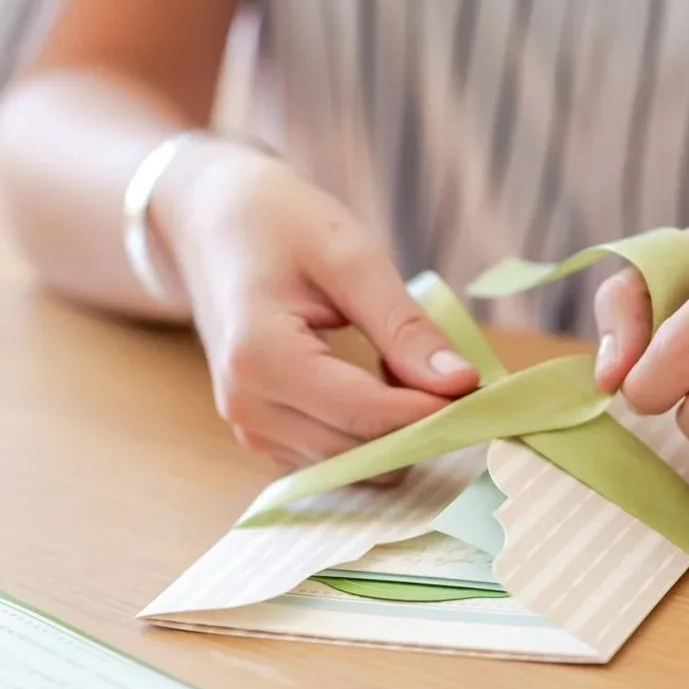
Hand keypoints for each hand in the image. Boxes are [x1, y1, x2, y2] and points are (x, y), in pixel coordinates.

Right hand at [152, 140, 478, 473]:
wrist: (209, 224)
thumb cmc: (277, 224)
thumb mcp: (349, 256)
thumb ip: (403, 326)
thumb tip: (461, 384)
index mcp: (260, 357)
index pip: (364, 414)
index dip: (430, 410)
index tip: (479, 386)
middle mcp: (246, 406)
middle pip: (358, 450)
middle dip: (414, 422)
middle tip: (450, 372)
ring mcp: (248, 428)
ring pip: (348, 464)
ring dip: (392, 431)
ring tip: (406, 367)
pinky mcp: (259, 435)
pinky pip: (331, 458)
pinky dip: (367, 434)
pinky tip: (378, 384)